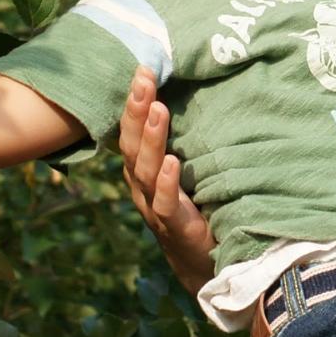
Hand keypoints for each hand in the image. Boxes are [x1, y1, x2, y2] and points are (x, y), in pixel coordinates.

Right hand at [118, 66, 214, 295]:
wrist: (203, 266)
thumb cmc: (195, 210)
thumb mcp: (186, 173)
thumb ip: (183, 142)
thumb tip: (193, 98)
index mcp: (143, 172)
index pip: (132, 133)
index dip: (135, 103)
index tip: (144, 70)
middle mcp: (143, 188)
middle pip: (132, 146)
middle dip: (137, 111)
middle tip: (144, 78)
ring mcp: (156, 209)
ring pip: (145, 171)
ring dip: (152, 139)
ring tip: (159, 109)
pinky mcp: (177, 230)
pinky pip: (166, 205)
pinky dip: (167, 183)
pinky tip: (173, 162)